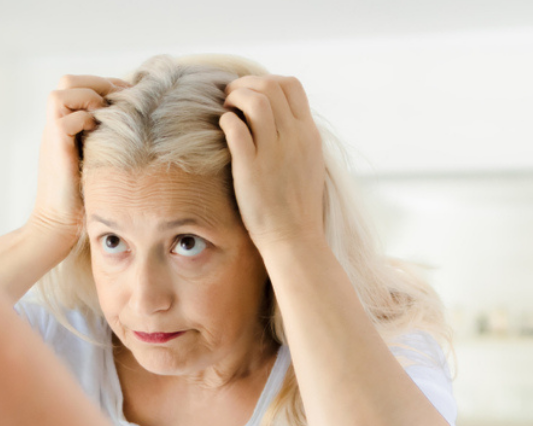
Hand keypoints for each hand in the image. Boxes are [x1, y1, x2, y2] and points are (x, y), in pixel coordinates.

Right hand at [29, 74, 128, 241]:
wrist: (60, 225)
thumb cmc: (85, 200)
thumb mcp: (101, 161)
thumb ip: (109, 140)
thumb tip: (145, 124)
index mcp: (67, 127)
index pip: (81, 86)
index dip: (106, 85)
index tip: (133, 96)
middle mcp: (57, 126)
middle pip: (68, 80)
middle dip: (99, 83)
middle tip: (125, 98)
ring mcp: (53, 134)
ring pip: (63, 90)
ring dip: (90, 97)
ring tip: (110, 116)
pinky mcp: (54, 145)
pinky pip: (67, 116)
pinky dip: (87, 119)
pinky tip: (103, 137)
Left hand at [219, 75, 326, 249]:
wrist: (293, 237)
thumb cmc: (296, 203)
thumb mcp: (308, 162)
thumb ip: (297, 136)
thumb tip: (279, 117)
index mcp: (308, 133)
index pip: (292, 85)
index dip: (267, 81)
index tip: (252, 94)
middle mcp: (294, 137)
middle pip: (271, 86)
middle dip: (245, 84)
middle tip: (231, 98)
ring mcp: (274, 151)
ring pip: (256, 101)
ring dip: (235, 98)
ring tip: (227, 110)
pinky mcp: (252, 167)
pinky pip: (236, 129)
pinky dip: (227, 121)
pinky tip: (223, 129)